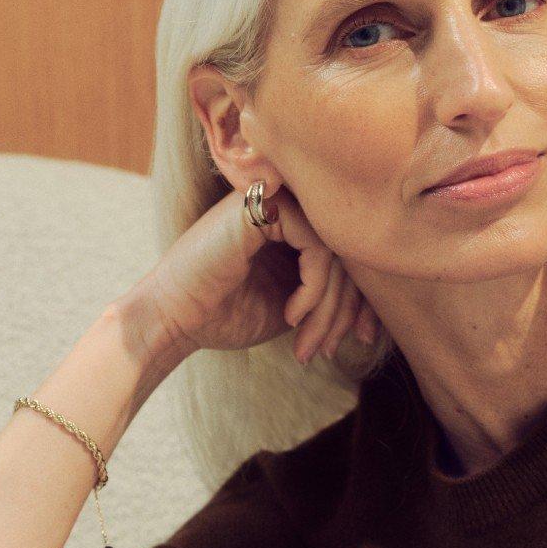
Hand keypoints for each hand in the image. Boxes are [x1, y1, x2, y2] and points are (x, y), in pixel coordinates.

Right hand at [124, 181, 380, 369]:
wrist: (171, 318)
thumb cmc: (224, 315)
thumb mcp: (293, 307)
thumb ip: (329, 294)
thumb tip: (375, 310)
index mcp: (292, 225)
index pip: (348, 252)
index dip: (362, 299)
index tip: (361, 337)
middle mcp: (285, 205)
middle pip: (347, 251)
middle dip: (347, 309)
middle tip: (329, 347)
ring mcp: (272, 200)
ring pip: (337, 251)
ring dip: (328, 307)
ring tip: (309, 341)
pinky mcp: (261, 206)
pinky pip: (318, 246)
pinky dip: (313, 288)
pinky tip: (292, 314)